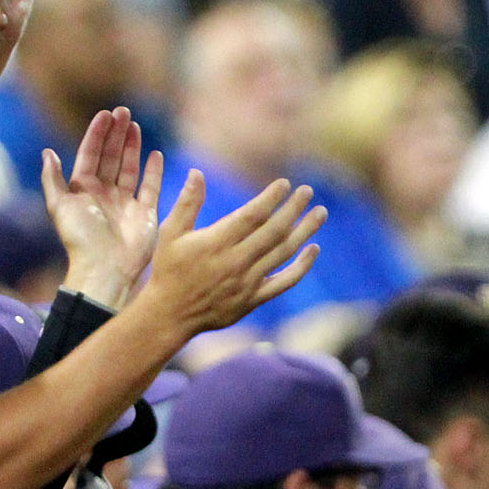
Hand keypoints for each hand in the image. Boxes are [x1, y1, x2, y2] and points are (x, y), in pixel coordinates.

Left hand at [41, 107, 163, 308]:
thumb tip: (47, 153)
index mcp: (83, 191)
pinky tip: (155, 153)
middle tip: (123, 112)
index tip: (105, 114)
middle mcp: (103, 195)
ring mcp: (125, 204)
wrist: (105, 269)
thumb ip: (52, 179)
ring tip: (134, 125)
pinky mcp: (145, 214)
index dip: (97, 135)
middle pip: (110, 158)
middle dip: (116, 135)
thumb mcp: (59, 207)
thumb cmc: (80, 239)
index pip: (90, 155)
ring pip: (129, 168)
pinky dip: (153, 171)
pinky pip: (150, 187)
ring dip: (131, 147)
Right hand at [139, 175, 324, 339]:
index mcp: (216, 243)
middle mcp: (235, 261)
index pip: (252, 215)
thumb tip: (198, 173)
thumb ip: (187, 203)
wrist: (169, 315)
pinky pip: (284, 282)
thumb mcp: (169, 233)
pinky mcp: (253, 300)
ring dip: (305, 231)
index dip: (271, 198)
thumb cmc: (168, 270)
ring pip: (283, 253)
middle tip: (308, 191)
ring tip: (320, 213)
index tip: (285, 183)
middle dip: (294, 208)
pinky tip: (314, 249)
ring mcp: (247, 282)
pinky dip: (302, 266)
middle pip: (274, 231)